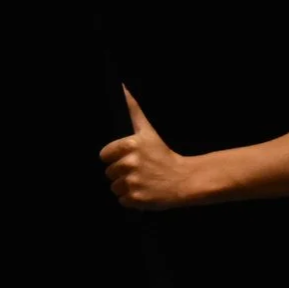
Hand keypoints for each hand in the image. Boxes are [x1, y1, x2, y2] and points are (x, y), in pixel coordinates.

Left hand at [99, 87, 199, 210]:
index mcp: (129, 145)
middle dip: (122, 172)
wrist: (184, 179)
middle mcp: (129, 163)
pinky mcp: (136, 198)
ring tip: (142, 181)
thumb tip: (122, 87)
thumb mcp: (147, 131)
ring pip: (114, 187)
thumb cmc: (163, 154)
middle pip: (109, 172)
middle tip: (139, 170)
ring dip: (125, 186)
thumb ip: (133, 109)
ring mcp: (132, 182)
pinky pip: (122, 200)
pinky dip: (131, 199)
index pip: (104, 155)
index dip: (115, 158)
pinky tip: (144, 191)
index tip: (130, 158)